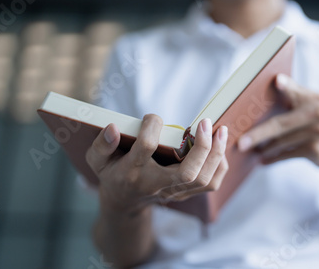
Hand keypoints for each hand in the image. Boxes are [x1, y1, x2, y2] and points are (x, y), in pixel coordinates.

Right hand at [86, 115, 228, 213]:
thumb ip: (102, 145)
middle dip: (202, 147)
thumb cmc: (113, 173)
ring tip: (220, 130)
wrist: (125, 201)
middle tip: (206, 122)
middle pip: (188, 172)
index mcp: (133, 172)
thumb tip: (114, 128)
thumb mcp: (97, 160)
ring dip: (216, 154)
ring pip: (204, 179)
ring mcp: (174, 192)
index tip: (152, 117)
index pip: (146, 147)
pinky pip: (211, 183)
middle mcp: (157, 185)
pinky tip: (218, 147)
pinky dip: (219, 165)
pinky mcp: (186, 193)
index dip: (152, 126)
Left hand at [238, 74, 318, 176]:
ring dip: (264, 149)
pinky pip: (288, 154)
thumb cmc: (318, 126)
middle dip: (258, 134)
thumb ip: (294, 99)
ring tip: (250, 151)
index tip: (276, 81)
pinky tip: (263, 161)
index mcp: (315, 99)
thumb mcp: (313, 109)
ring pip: (282, 142)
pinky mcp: (317, 150)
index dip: (287, 86)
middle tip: (240, 143)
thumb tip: (266, 93)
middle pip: (280, 123)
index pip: (296, 91)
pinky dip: (274, 158)